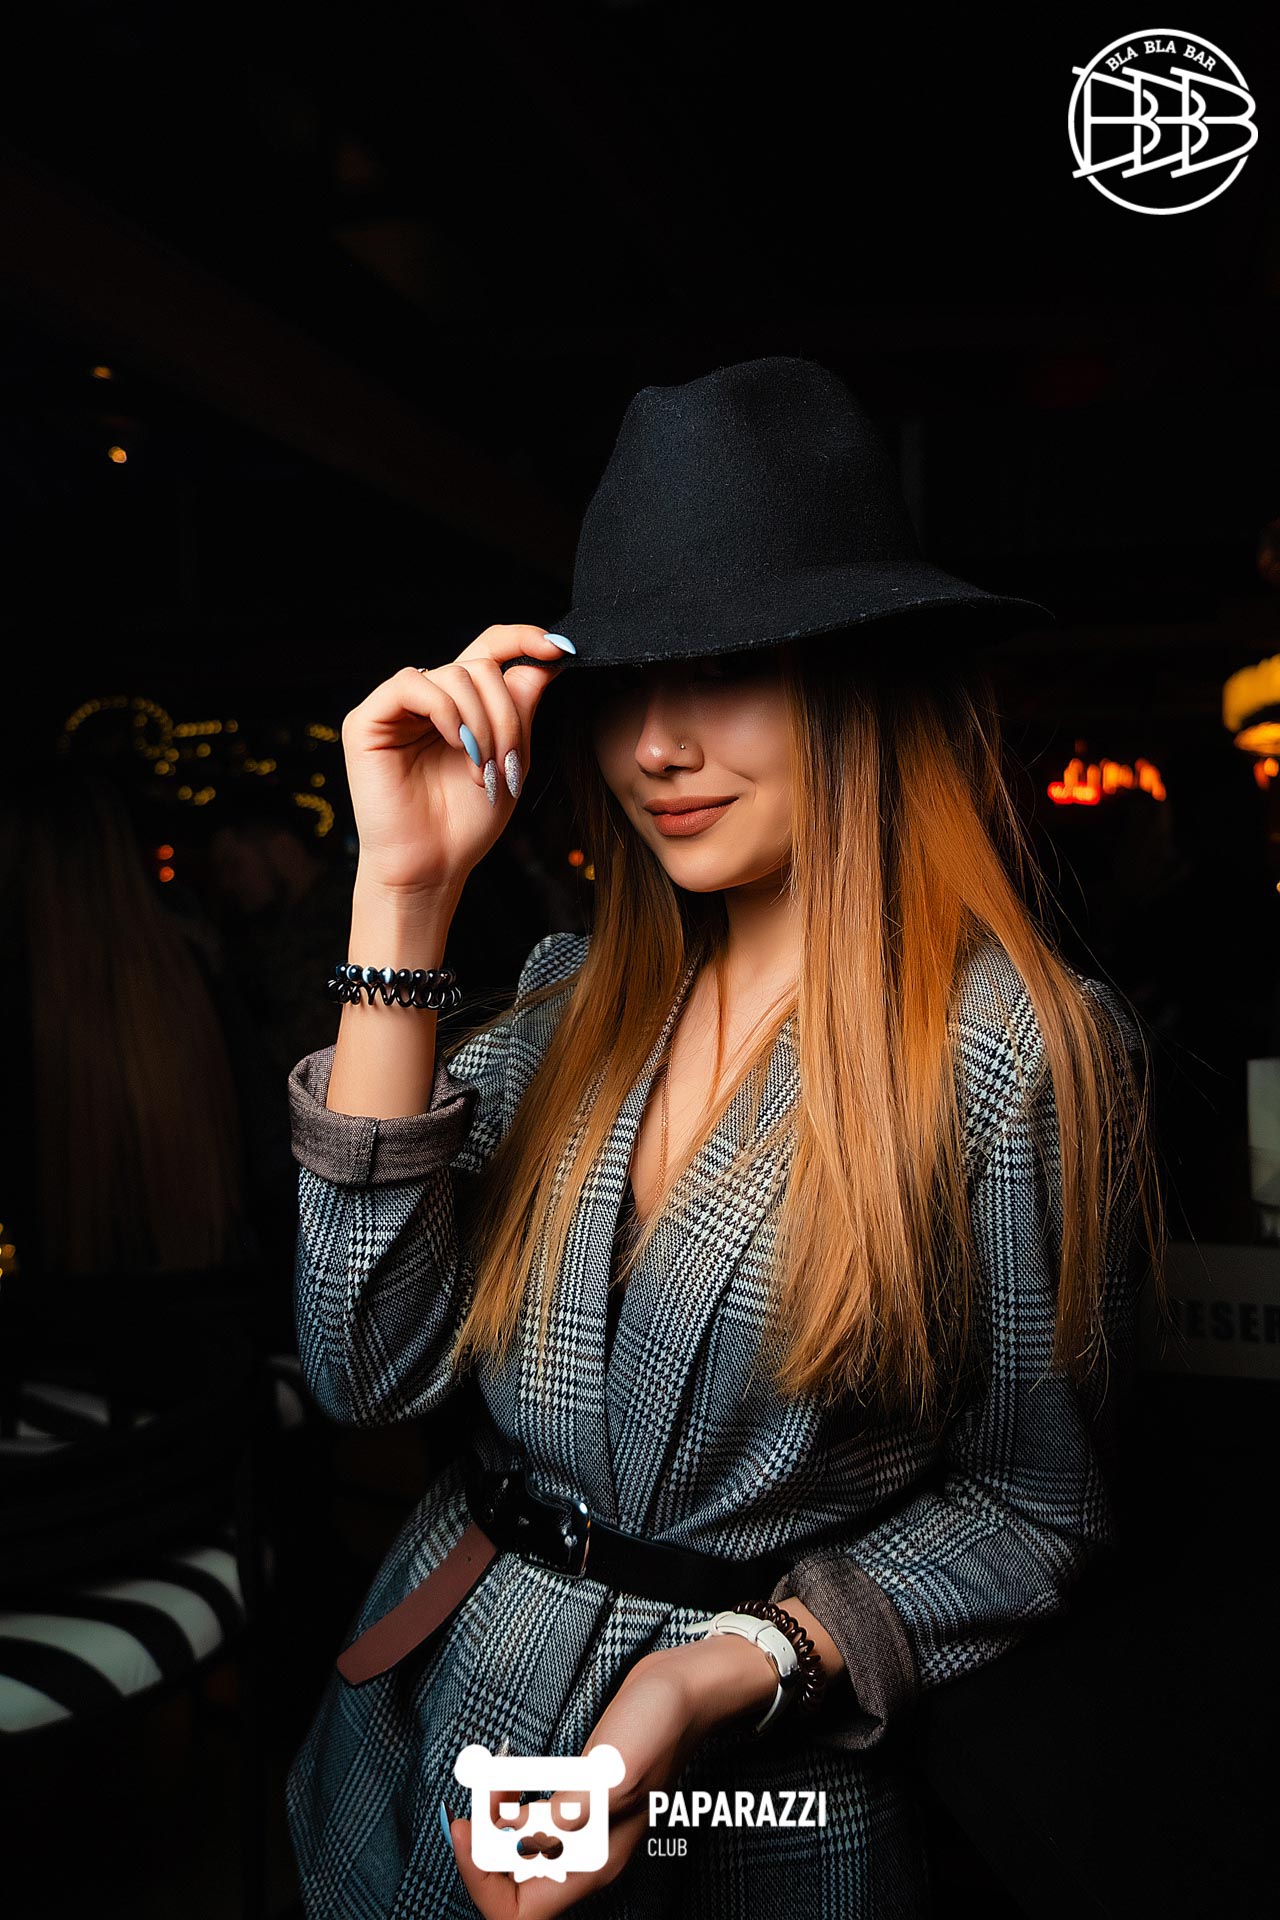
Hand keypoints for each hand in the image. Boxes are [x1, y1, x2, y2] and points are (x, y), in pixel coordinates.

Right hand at [341, 624, 573, 899]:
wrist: (433, 866)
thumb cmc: (467, 821)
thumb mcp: (513, 758)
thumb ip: (523, 706)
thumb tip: (548, 657)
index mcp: (463, 705)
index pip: (489, 649)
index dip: (523, 638)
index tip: (558, 650)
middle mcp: (429, 700)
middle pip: (480, 665)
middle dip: (506, 713)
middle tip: (507, 761)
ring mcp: (397, 708)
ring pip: (454, 674)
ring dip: (481, 722)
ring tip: (482, 768)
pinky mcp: (368, 720)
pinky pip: (413, 684)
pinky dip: (444, 711)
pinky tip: (456, 744)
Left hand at [443, 1638, 774, 1917]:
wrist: (683, 1690)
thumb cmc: (656, 1727)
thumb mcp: (612, 1772)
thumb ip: (567, 1816)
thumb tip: (519, 1841)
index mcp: (594, 1862)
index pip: (519, 1912)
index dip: (482, 1882)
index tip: (465, 1828)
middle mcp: (586, 1857)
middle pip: (512, 1889)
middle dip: (481, 1850)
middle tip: (473, 1799)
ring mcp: (584, 1832)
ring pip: (518, 1856)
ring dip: (492, 1825)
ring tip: (490, 1779)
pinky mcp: (580, 1805)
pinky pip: (531, 1826)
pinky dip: (508, 1807)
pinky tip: (505, 1777)